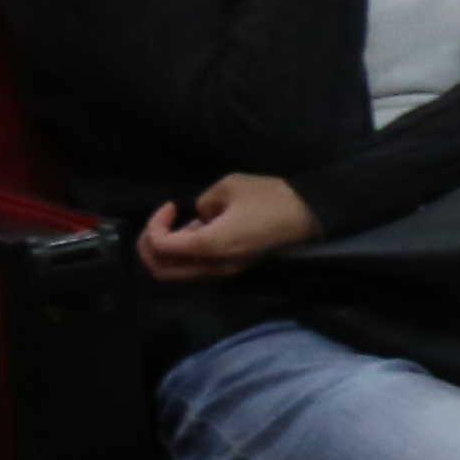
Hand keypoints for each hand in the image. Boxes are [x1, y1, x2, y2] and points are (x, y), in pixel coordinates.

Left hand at [139, 170, 320, 282]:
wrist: (309, 215)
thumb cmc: (271, 198)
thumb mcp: (230, 186)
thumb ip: (203, 201)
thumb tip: (200, 214)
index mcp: (208, 245)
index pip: (161, 247)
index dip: (154, 225)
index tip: (171, 206)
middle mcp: (212, 266)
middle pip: (162, 271)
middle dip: (150, 248)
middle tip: (157, 224)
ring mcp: (223, 272)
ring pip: (179, 273)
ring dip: (170, 252)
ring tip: (184, 224)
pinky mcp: (233, 269)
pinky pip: (197, 269)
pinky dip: (187, 254)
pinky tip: (202, 230)